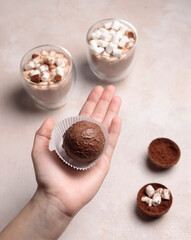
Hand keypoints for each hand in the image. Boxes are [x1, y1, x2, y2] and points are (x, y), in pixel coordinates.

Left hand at [32, 85, 121, 216]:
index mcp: (73, 137)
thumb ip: (43, 134)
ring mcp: (96, 150)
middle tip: (111, 89)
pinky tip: (117, 118)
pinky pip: (110, 143)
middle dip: (104, 102)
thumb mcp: (39, 151)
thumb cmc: (48, 176)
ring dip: (112, 111)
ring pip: (106, 126)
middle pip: (97, 117)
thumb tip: (50, 119)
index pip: (84, 115)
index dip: (91, 102)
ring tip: (117, 98)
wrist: (57, 197)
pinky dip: (115, 130)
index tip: (97, 90)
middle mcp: (86, 141)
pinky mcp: (103, 161)